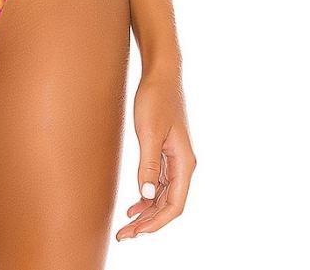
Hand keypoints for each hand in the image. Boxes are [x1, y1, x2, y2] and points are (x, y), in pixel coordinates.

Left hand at [115, 67, 195, 240]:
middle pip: (169, 204)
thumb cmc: (156, 98)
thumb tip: (146, 196)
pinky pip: (159, 182)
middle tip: (124, 235)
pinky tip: (135, 203)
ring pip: (164, 194)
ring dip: (147, 211)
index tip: (135, 232)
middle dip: (149, 222)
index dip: (155, 222)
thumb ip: (148, 165)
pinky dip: (148, 195)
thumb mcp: (148, 132)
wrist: (160, 73)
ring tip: (127, 224)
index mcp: (184, 163)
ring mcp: (175, 158)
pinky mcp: (165, 150)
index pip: (174, 205)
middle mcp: (183, 164)